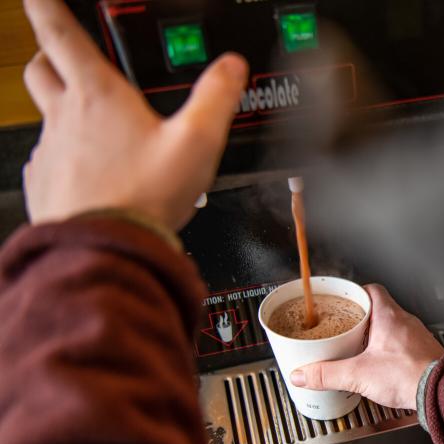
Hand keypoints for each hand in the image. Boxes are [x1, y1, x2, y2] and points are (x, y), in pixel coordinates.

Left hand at [21, 0, 247, 230]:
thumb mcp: (197, 142)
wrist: (107, 249)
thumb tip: (230, 67)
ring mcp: (49, 152)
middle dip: (50, 54)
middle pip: (41, 67)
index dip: (45, 4)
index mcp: (98, 96)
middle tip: (68, 56)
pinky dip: (64, 157)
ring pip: (44, 115)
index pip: (57, 30)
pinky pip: (47, 159)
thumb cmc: (145, 197)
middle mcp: (64, 117)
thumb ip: (216, 98)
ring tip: (95, 126)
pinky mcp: (44, 184)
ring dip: (62, 111)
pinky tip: (91, 172)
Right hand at [291, 284, 443, 410]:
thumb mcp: (358, 374)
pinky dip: (389, 351)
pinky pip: (402, 344)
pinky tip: (380, 366)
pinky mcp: (423, 354)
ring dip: (375, 335)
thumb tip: (302, 374)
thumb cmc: (410, 375)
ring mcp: (416, 338)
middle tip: (343, 329)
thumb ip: (327, 374)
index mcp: (389, 316)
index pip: (371, 290)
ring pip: (391, 328)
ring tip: (357, 349)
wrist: (440, 392)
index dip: (354, 293)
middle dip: (360, 318)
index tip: (341, 300)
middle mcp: (405, 322)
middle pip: (379, 309)